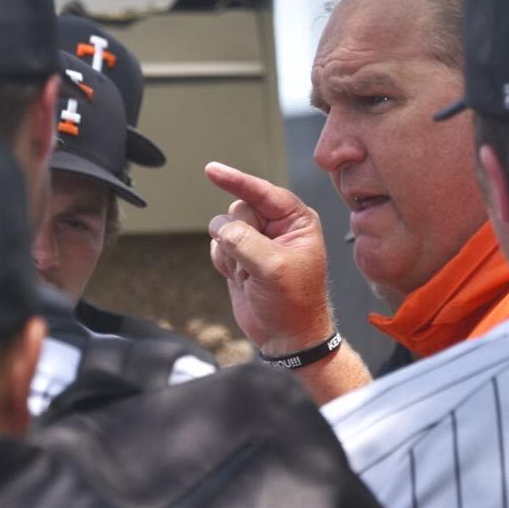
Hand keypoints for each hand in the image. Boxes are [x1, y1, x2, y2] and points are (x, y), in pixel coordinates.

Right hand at [205, 162, 333, 356]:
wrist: (286, 337)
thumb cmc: (294, 303)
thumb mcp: (275, 269)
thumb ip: (246, 241)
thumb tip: (221, 229)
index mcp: (296, 221)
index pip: (262, 192)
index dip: (236, 180)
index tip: (212, 170)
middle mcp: (276, 226)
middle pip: (238, 209)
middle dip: (239, 234)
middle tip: (253, 260)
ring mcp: (256, 240)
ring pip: (223, 227)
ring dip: (230, 252)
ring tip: (249, 272)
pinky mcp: (239, 256)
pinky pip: (217, 246)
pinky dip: (223, 262)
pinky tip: (240, 278)